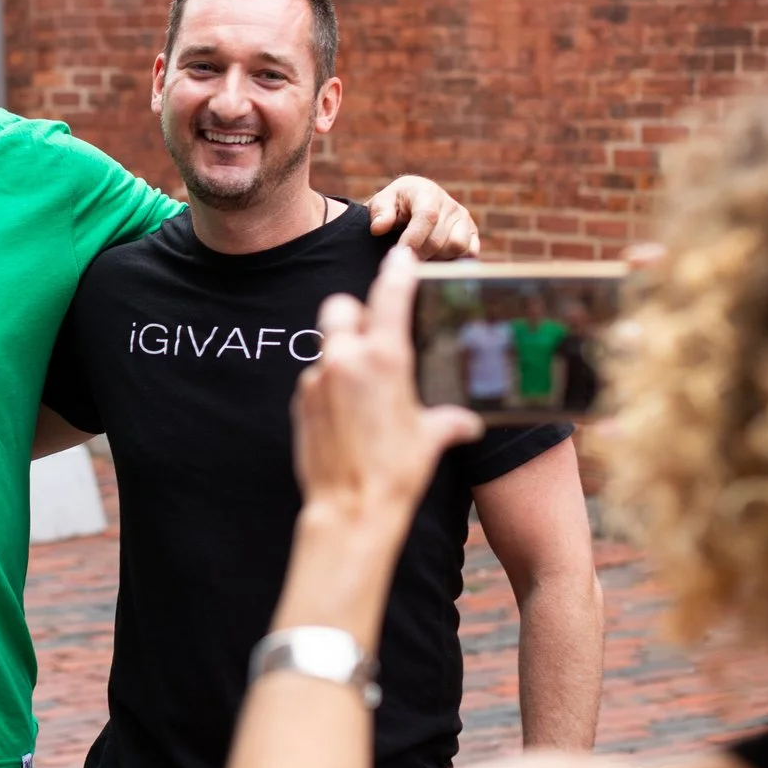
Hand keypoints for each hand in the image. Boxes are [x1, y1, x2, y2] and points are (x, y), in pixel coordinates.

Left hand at [294, 249, 485, 539]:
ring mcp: (318, 379)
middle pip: (341, 308)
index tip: (400, 258)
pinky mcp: (300, 401)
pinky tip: (346, 414)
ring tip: (362, 385)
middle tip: (370, 330)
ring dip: (342, 355)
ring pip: (327, 347)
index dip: (396, 273)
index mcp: (384, 359)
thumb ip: (448, 422)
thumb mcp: (430, 440)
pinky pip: (316, 379)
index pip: (389, 297)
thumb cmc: (397, 472)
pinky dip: (330, 387)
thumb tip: (467, 422)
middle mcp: (346, 360)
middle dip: (355, 313)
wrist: (350, 508)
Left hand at [368, 176, 479, 258]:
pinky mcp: (472, 233)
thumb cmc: (395, 205)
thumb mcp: (381, 203)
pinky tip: (436, 259)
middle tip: (405, 260)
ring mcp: (464, 219)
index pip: (427, 217)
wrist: (412, 204)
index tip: (401, 253)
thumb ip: (379, 213)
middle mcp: (450, 204)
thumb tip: (379, 227)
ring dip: (437, 257)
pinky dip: (453, 260)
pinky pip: (470, 252)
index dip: (414, 238)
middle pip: (440, 238)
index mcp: (427, 192)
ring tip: (421, 256)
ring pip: (457, 247)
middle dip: (420, 254)